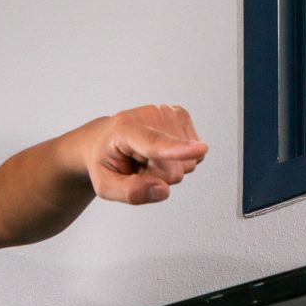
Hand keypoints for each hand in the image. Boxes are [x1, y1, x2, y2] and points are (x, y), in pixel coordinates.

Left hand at [86, 104, 206, 205]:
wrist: (105, 140)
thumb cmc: (104, 161)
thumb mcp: (105, 186)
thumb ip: (130, 191)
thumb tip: (163, 190)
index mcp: (125, 129)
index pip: (155, 143)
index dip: (178, 149)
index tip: (200, 149)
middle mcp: (150, 115)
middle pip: (175, 169)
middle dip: (159, 178)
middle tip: (138, 168)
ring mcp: (168, 113)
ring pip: (188, 163)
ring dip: (167, 170)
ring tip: (146, 160)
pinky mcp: (182, 117)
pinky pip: (194, 156)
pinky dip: (177, 160)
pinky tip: (159, 153)